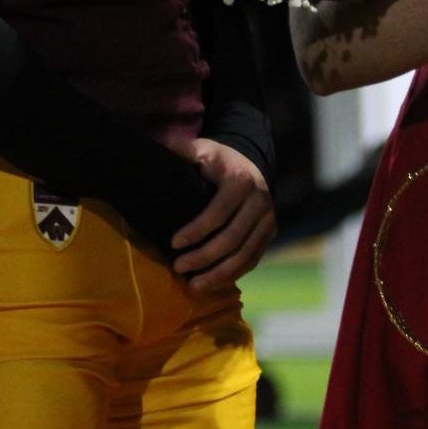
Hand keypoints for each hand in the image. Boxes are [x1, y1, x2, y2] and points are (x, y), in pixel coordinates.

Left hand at [170, 139, 276, 292]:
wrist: (253, 166)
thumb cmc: (221, 162)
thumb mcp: (203, 150)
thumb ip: (182, 149)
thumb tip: (157, 143)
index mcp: (241, 180)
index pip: (219, 211)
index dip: (196, 230)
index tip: (173, 243)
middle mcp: (261, 201)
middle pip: (232, 239)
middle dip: (204, 257)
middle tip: (178, 267)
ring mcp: (268, 220)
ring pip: (245, 255)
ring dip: (218, 274)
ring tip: (192, 286)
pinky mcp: (270, 234)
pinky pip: (252, 260)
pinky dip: (232, 275)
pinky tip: (210, 284)